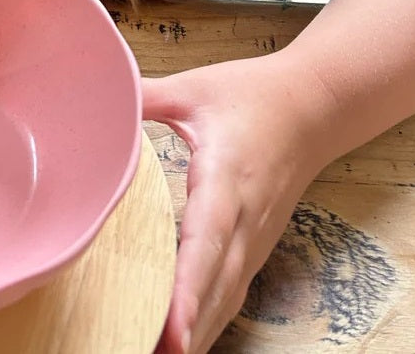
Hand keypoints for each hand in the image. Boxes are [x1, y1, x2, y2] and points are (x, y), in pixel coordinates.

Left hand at [143, 55, 327, 352]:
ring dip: (197, 330)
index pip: (207, 239)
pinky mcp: (256, 241)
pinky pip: (232, 289)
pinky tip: (186, 339)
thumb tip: (101, 96)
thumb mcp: (194, 87)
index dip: (188, 285)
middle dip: (186, 326)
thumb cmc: (252, 94)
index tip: (172, 328)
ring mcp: (255, 235)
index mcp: (227, 176)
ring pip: (226, 295)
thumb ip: (146, 95)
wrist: (312, 104)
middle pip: (216, 284)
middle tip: (145, 352)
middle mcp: (245, 216)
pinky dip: (210, 318)